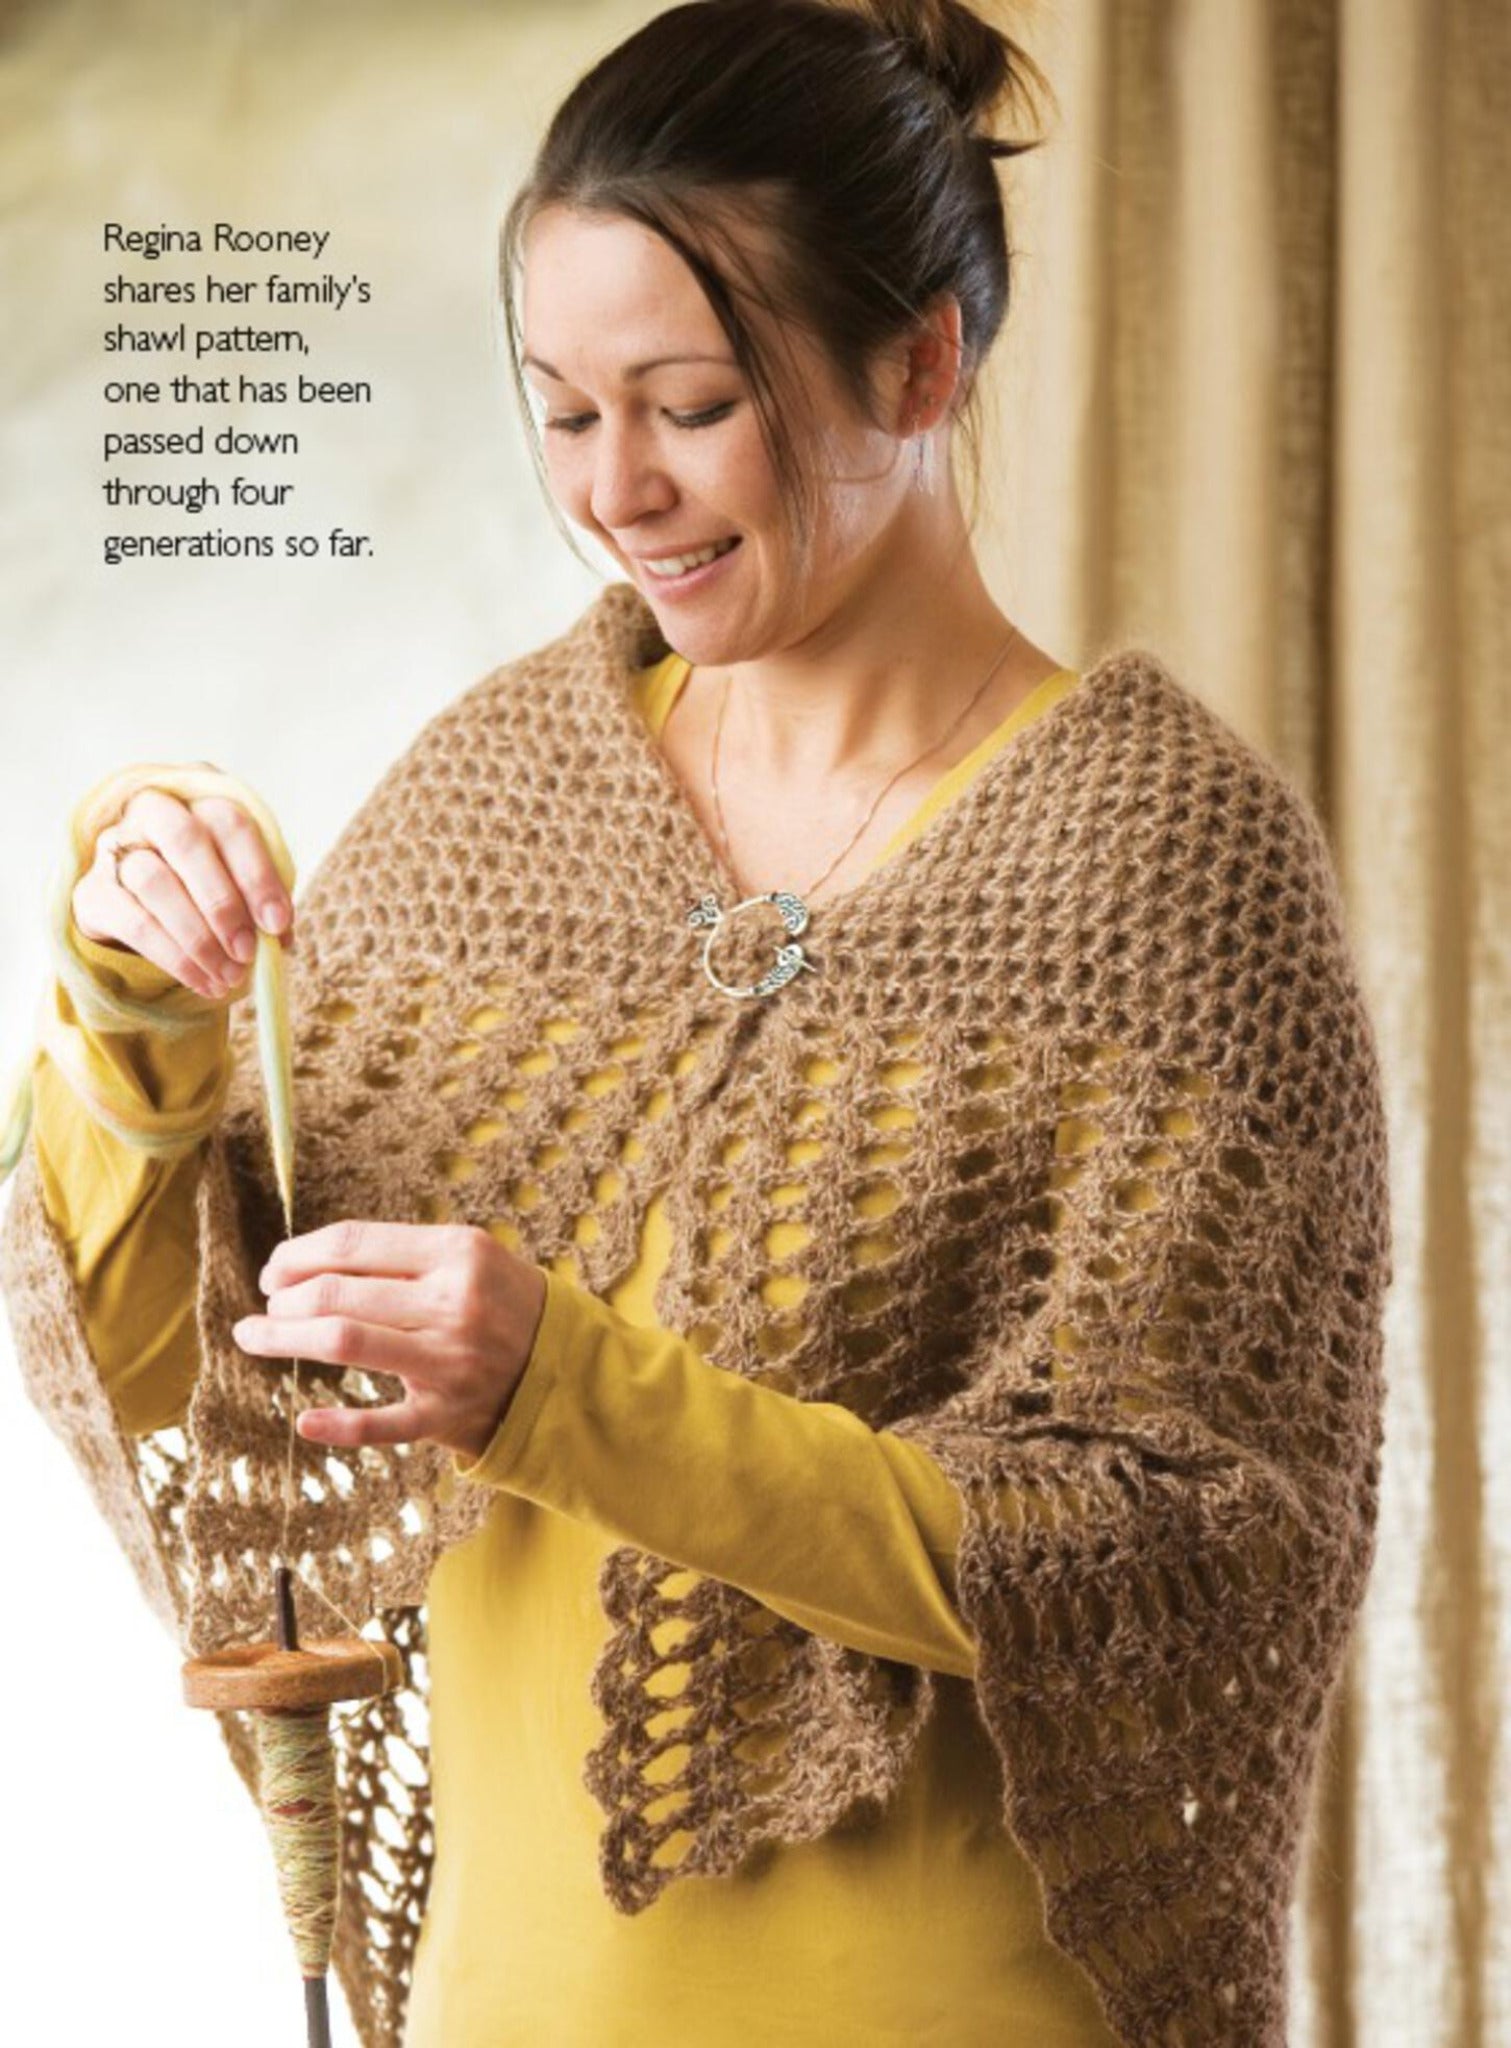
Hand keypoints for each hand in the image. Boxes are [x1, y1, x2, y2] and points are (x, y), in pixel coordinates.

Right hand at [71, 776, 294, 1001]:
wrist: (137, 909)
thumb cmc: (201, 887)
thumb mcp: (238, 886)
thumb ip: (261, 902)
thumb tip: (280, 936)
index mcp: (198, 800)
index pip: (230, 822)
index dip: (257, 874)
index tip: (277, 923)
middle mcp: (153, 811)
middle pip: (185, 840)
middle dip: (222, 902)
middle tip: (247, 951)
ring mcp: (115, 846)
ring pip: (153, 880)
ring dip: (198, 937)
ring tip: (229, 975)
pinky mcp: (94, 890)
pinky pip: (134, 922)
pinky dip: (175, 957)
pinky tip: (202, 980)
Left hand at [231, 1219, 549, 1461]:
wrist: (569, 1370)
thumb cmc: (505, 1304)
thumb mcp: (470, 1258)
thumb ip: (403, 1255)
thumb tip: (310, 1261)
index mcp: (457, 1253)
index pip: (352, 1243)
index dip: (297, 1253)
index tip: (273, 1269)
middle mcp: (453, 1303)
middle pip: (336, 1293)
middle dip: (284, 1298)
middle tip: (266, 1305)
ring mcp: (449, 1362)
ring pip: (343, 1342)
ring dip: (284, 1338)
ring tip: (253, 1336)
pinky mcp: (447, 1415)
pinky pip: (380, 1424)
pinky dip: (336, 1425)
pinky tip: (303, 1419)